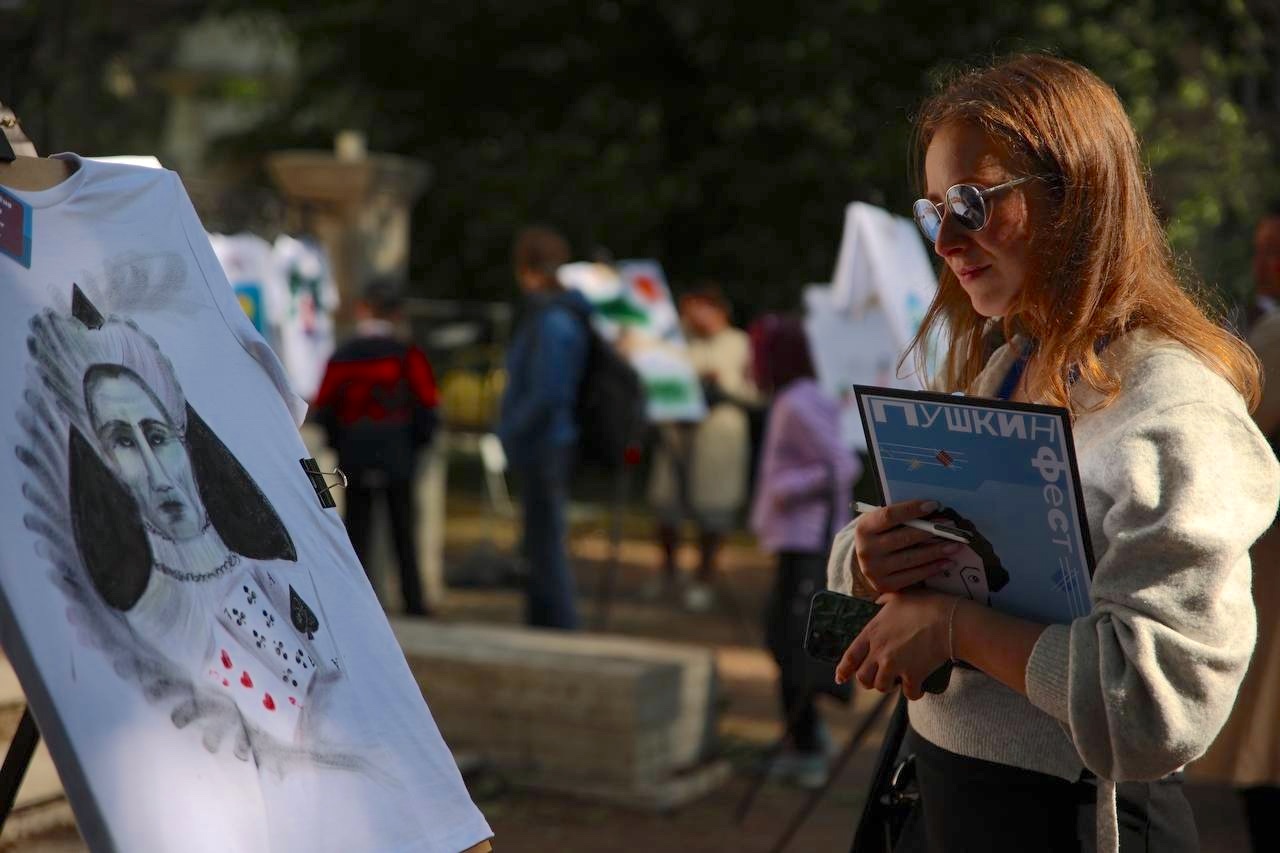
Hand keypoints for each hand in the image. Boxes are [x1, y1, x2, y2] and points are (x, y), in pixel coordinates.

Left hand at [835, 590, 952, 699]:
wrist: (948, 619)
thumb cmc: (925, 604)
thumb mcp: (897, 597)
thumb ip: (883, 602)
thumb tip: (878, 602)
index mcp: (872, 632)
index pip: (850, 656)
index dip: (843, 670)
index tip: (840, 678)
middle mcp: (879, 651)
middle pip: (863, 678)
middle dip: (869, 680)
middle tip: (878, 677)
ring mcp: (895, 665)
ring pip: (882, 687)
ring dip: (889, 686)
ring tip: (897, 680)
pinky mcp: (913, 675)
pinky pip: (909, 693)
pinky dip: (913, 692)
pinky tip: (918, 688)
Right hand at [853, 499, 963, 592]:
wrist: (865, 564)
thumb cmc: (879, 537)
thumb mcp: (880, 523)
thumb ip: (899, 518)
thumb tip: (933, 512)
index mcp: (864, 528)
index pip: (889, 516)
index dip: (912, 509)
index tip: (934, 505)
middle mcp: (866, 550)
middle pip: (903, 538)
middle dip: (931, 531)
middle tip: (951, 526)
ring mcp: (874, 570)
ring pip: (911, 558)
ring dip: (936, 551)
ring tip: (955, 545)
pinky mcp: (885, 585)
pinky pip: (913, 576)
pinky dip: (932, 568)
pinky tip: (947, 562)